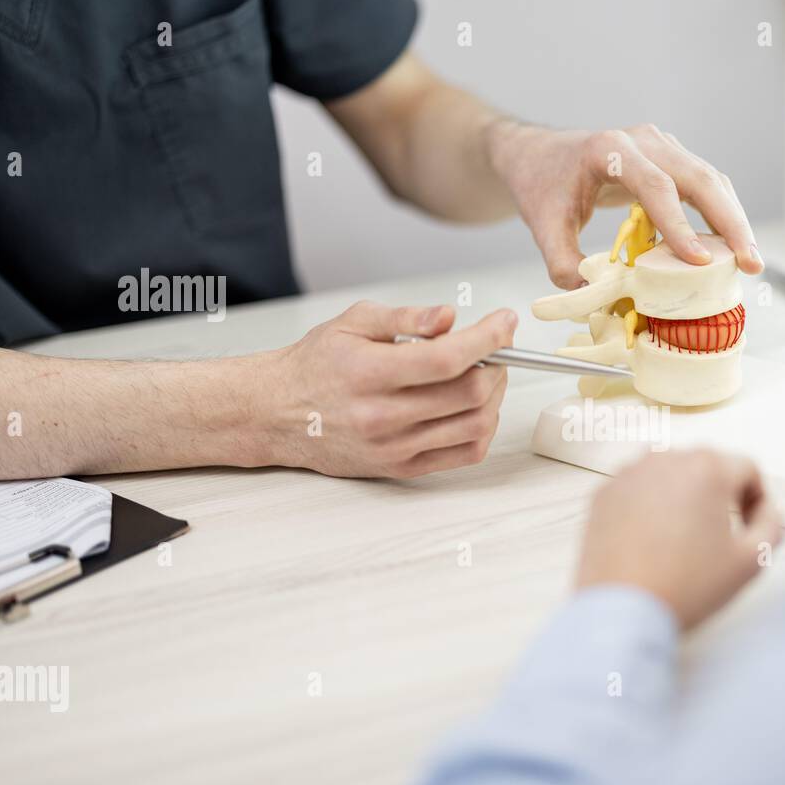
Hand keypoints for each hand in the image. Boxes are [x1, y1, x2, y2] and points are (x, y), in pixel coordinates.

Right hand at [264, 301, 515, 477]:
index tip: (505, 321)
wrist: (278, 413)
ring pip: (475, 425)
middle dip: (497, 364)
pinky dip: (482, 427)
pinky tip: (474, 406)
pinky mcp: (401, 468)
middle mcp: (383, 415)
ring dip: (494, 396)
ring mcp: (394, 446)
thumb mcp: (353, 322)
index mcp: (370, 372)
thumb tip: (449, 316)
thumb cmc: (317, 364)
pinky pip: (464, 454)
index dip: (489, 338)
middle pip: (470, 393)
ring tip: (485, 374)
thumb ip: (405, 318)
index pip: (448, 358)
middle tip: (496, 348)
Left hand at [489, 121, 764, 288]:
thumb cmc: (542, 187)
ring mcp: (662, 146)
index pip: (655, 186)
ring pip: (711, 180)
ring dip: (734, 220)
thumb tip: (598, 299)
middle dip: (729, 222)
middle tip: (750, 262)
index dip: (680, 225)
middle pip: (699, 177)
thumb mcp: (544, 228)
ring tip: (751, 261)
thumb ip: (565, 266)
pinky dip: (722, 216)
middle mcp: (643, 141)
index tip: (699, 261)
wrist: (540, 156)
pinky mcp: (671, 159)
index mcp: (610, 150)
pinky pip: (705, 186)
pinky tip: (731, 249)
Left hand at [575, 449, 782, 627]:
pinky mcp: (603, 493)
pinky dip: (648, 504)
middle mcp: (666, 458)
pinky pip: (637, 487)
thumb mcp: (750, 561)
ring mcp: (629, 473)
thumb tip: (768, 508)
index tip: (750, 526)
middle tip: (717, 535)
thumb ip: (772, 525)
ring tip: (682, 537)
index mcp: (707, 468)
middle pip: (707, 466)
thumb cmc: (687, 586)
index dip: (756, 499)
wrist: (623, 610)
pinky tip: (650, 539)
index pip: (746, 469)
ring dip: (683, 495)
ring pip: (670, 473)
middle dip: (719, 494)